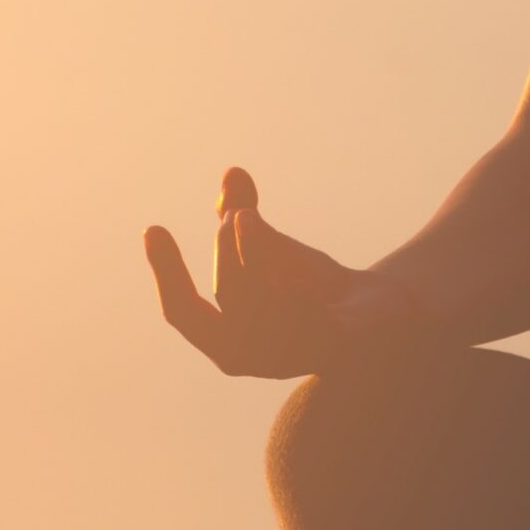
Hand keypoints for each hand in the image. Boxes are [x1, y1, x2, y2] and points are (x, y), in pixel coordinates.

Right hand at [143, 167, 423, 378]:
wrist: (376, 311)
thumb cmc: (310, 284)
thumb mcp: (270, 247)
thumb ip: (244, 216)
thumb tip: (232, 173)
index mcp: (224, 338)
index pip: (182, 312)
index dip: (166, 272)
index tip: (153, 227)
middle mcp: (250, 356)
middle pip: (228, 295)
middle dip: (226, 248)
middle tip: (241, 212)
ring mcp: (290, 357)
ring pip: (263, 305)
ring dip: (254, 255)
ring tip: (253, 218)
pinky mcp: (333, 347)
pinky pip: (311, 319)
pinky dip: (297, 289)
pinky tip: (296, 264)